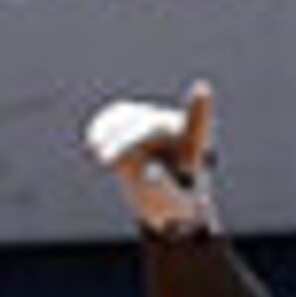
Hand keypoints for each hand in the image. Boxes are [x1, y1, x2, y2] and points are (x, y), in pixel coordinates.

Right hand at [84, 84, 216, 234]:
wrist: (160, 195)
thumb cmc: (172, 201)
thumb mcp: (172, 205)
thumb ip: (164, 190)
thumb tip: (150, 171)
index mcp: (195, 146)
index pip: (198, 125)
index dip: (199, 107)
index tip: (201, 91)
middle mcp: (176, 126)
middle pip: (151, 124)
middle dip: (126, 140)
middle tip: (105, 159)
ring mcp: (155, 121)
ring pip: (133, 116)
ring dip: (112, 132)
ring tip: (100, 154)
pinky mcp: (135, 121)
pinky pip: (119, 115)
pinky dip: (104, 126)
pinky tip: (94, 143)